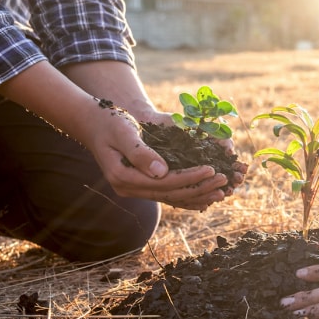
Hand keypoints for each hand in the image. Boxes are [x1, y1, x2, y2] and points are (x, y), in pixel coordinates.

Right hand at [85, 107, 229, 210]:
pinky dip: (188, 196)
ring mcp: (135, 190)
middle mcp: (129, 189)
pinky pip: (168, 195)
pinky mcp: (141, 185)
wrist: (93, 123)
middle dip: (200, 187)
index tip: (212, 169)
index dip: (190, 177)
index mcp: (124, 177)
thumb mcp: (123, 131)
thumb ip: (140, 151)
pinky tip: (206, 197)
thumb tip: (161, 171)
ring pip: (172, 198)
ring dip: (198, 195)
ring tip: (222, 191)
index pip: (164, 182)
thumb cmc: (109, 121)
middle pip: (171, 193)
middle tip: (225, 180)